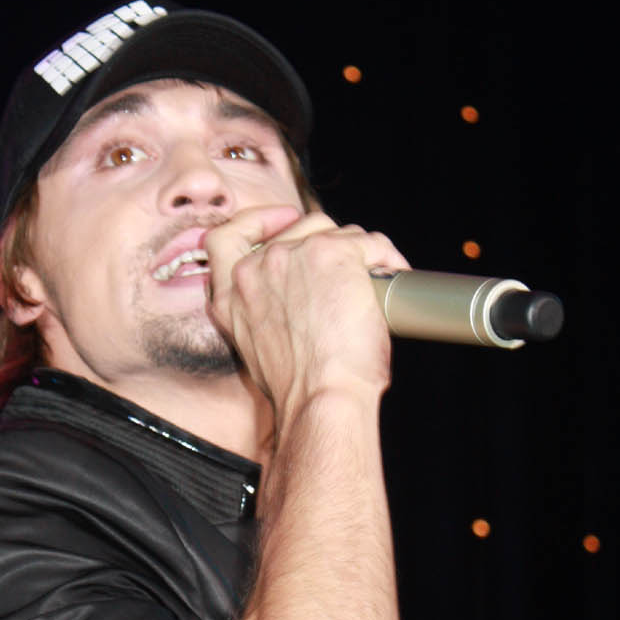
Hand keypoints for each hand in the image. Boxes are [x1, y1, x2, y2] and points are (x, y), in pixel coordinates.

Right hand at [204, 205, 410, 417]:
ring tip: (375, 282)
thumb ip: (266, 315)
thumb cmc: (301, 390)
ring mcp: (293, 256)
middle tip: (350, 269)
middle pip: (297, 230)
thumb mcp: (259, 351)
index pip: (225, 239)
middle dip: (327, 244)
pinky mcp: (332, 254)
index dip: (256, 222)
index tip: (281, 221)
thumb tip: (301, 307)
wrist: (321, 399)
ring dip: (360, 253)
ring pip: (336, 232)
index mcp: (231, 297)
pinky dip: (387, 258)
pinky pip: (370, 242)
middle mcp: (255, 270)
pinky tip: (393, 276)